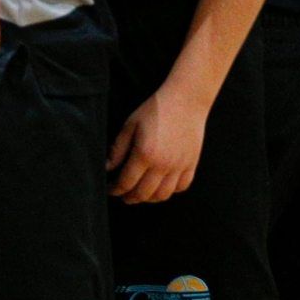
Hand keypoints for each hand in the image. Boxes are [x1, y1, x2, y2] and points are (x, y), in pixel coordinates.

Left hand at [106, 85, 204, 203]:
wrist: (185, 101)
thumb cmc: (155, 110)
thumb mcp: (130, 125)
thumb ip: (118, 149)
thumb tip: (107, 167)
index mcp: (145, 154)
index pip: (126, 182)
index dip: (115, 189)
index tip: (109, 189)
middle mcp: (163, 164)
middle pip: (143, 193)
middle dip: (129, 198)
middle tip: (122, 195)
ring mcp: (179, 166)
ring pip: (163, 195)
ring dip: (149, 198)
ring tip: (140, 193)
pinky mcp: (192, 164)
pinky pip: (181, 187)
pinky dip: (170, 191)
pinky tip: (161, 186)